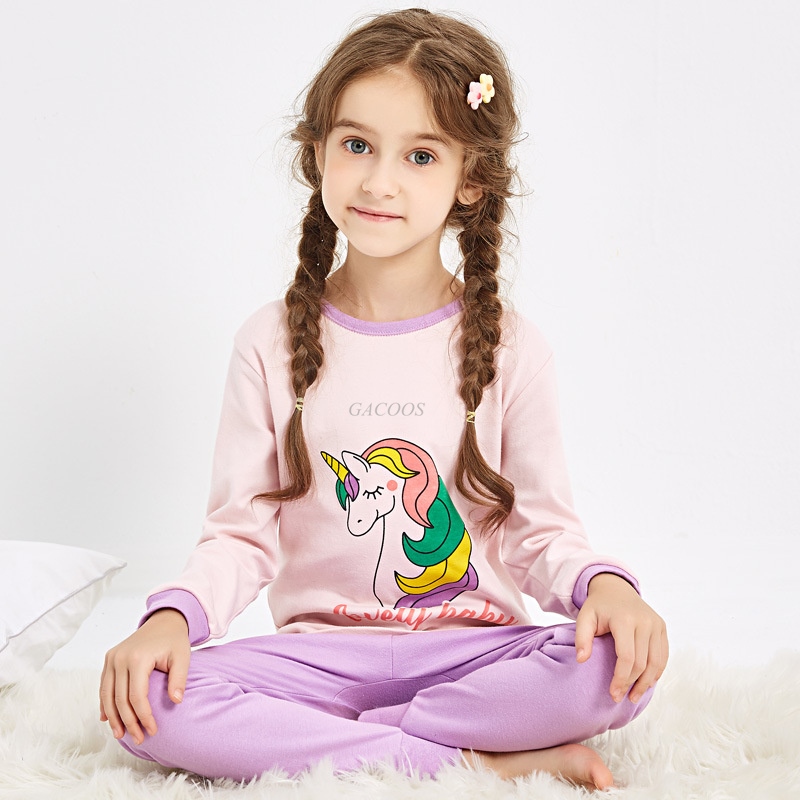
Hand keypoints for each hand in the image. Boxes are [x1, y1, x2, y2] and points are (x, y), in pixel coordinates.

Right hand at [99, 609, 190, 744]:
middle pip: (120, 699)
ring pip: (107, 695)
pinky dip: (105, 704)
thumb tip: (176, 701)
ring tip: (121, 735)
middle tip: (138, 739)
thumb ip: (179, 679)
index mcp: (138, 658)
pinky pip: (104, 686)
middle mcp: (120, 658)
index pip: (137, 696)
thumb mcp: (182, 657)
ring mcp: (112, 658)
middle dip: (129, 722)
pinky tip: (107, 719)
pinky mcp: (109, 659)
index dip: (144, 716)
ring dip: (113, 718)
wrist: (163, 621)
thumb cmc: (174, 640)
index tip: (153, 730)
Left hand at [575, 573, 667, 703]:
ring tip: (634, 696)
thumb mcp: (584, 617)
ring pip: (656, 662)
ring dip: (646, 683)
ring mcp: (656, 624)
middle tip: (620, 697)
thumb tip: (581, 660)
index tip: (612, 693)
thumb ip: (581, 637)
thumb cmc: (598, 606)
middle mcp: (644, 621)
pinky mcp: (662, 627)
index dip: (621, 678)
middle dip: (631, 684)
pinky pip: (663, 656)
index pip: (627, 657)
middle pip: (642, 663)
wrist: (616, 589)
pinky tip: (646, 683)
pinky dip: (656, 672)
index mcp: (625, 619)